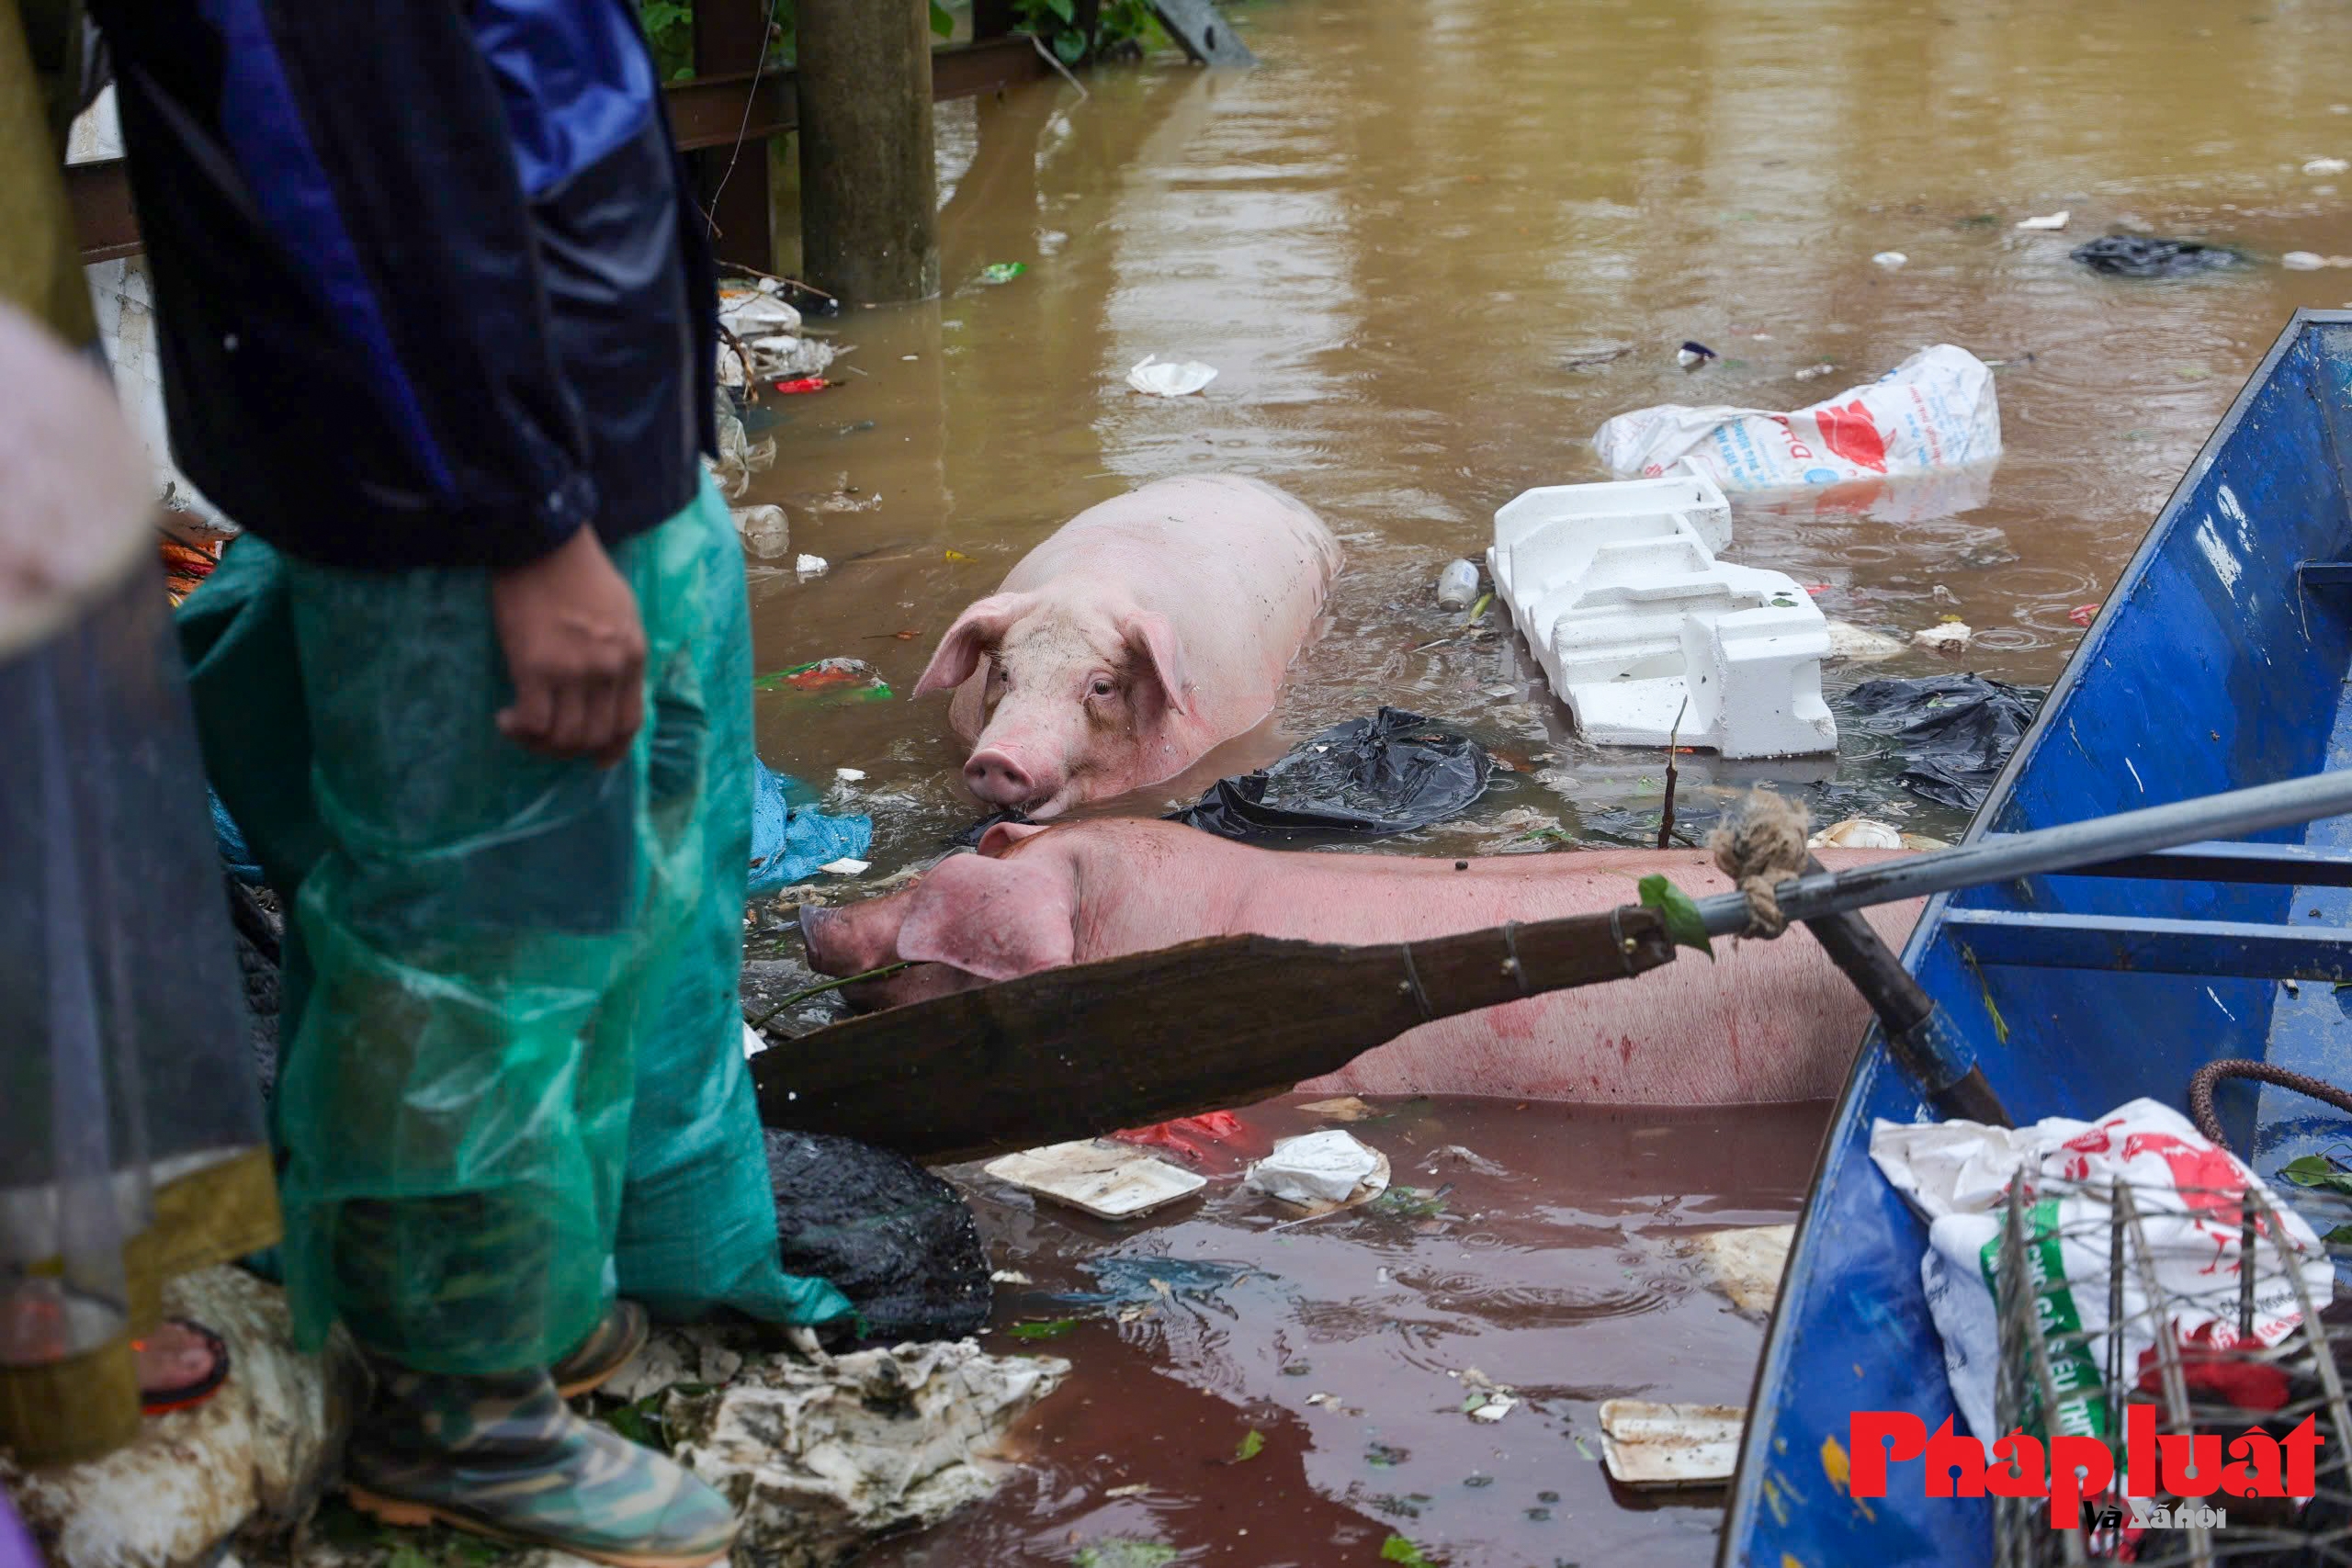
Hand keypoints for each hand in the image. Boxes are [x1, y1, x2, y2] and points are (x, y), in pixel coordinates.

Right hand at [490, 527, 646, 766]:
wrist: (543, 540)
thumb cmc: (578, 569)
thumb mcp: (621, 611)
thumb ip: (620, 650)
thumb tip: (608, 684)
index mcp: (633, 655)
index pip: (629, 722)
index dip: (612, 749)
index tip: (595, 759)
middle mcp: (610, 669)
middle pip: (595, 736)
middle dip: (569, 750)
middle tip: (545, 739)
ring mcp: (574, 671)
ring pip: (565, 737)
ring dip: (541, 744)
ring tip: (522, 729)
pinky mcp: (535, 667)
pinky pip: (533, 724)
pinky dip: (519, 731)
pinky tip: (506, 719)